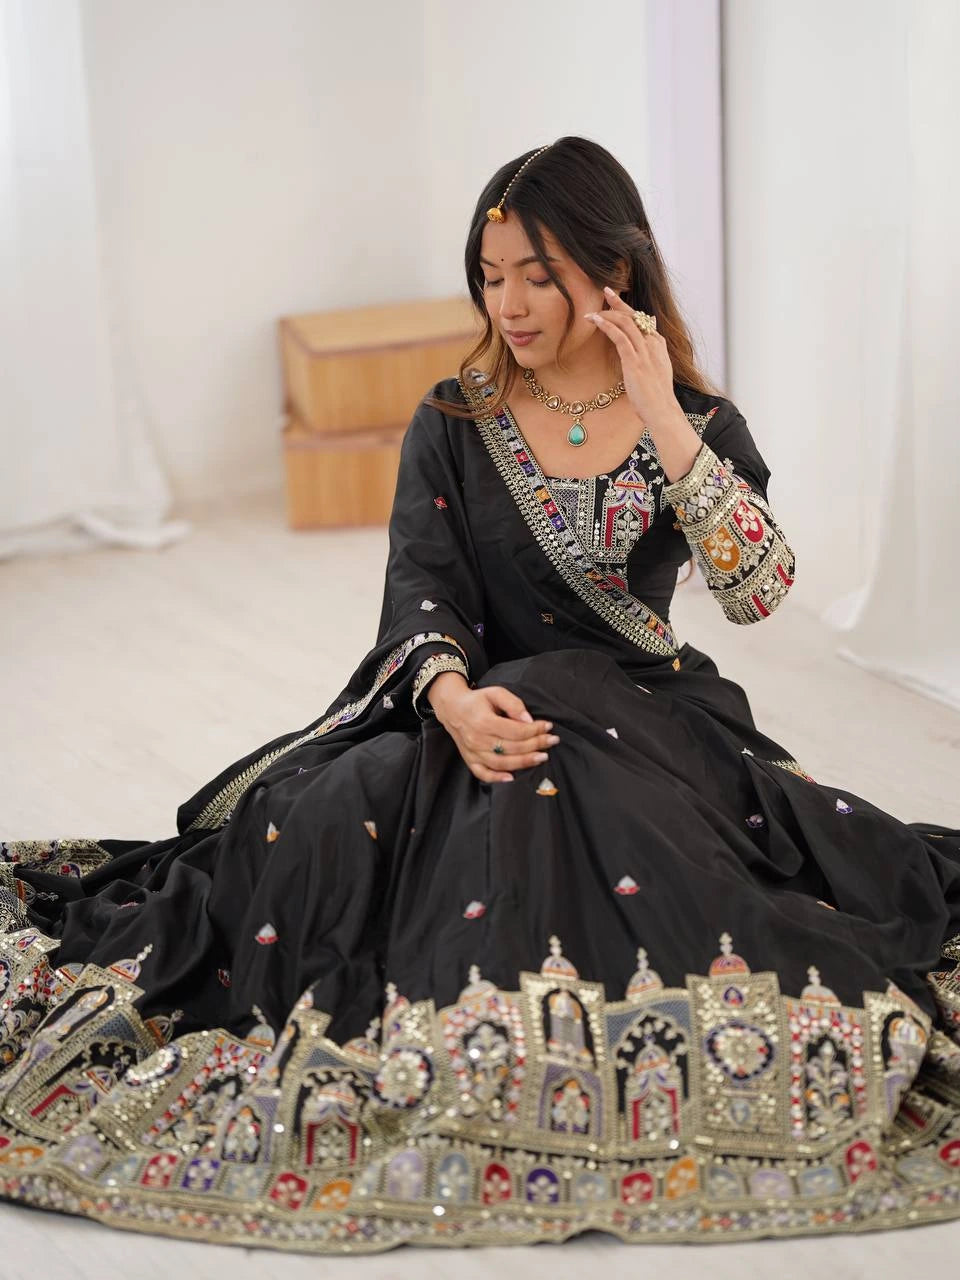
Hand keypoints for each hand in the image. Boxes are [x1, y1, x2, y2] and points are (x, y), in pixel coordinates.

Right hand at [431, 682, 558, 783]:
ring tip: (542, 757)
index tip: (548, 726)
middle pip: (512, 748)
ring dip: (524, 763)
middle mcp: (477, 739)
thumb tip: (529, 720)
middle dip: (536, 745)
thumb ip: (513, 704)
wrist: (452, 708)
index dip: (535, 730)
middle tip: (552, 741)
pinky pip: (483, 774)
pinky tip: (512, 777)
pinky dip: (497, 779)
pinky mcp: (469, 760)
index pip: (516, 731)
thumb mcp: (495, 693)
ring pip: (501, 763)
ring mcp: (472, 752)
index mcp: (483, 721)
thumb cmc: (477, 700)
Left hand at [585, 286, 678, 428]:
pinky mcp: (634, 361)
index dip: (628, 309)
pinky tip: (595, 320)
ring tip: (593, 310)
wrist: (662, 410)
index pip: (642, 320)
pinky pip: (619, 336)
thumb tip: (649, 332)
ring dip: (608, 313)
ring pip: (626, 322)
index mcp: (658, 344)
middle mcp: (653, 344)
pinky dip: (607, 326)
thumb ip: (653, 350)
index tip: (615, 301)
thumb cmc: (657, 395)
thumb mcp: (658, 368)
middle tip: (605, 291)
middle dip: (619, 302)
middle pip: (634, 316)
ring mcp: (644, 352)